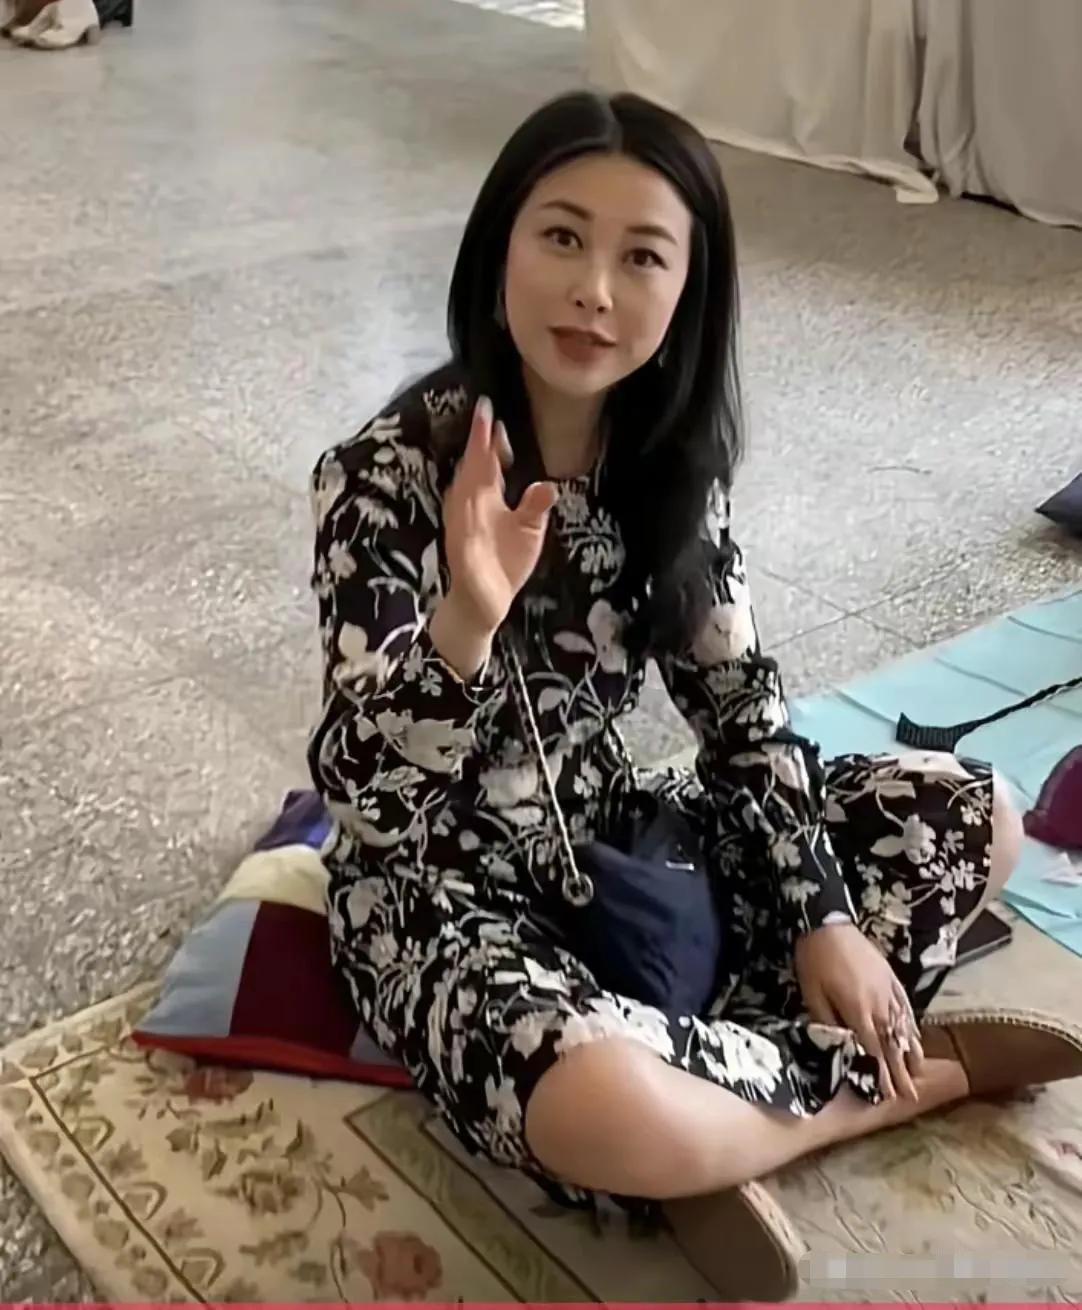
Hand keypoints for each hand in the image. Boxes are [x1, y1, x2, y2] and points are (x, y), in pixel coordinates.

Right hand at [442, 396, 557, 635]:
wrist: (484, 604)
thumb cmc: (504, 564)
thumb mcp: (528, 532)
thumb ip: (534, 507)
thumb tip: (546, 483)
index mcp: (487, 500)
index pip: (489, 464)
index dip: (491, 441)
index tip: (495, 416)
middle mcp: (472, 507)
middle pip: (474, 468)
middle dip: (478, 442)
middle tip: (483, 411)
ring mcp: (464, 526)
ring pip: (463, 489)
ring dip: (469, 465)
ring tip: (477, 439)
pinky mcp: (462, 548)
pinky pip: (460, 523)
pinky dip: (462, 506)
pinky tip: (465, 487)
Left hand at [794, 922, 924, 1100]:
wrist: (828, 923)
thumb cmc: (815, 959)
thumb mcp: (812, 993)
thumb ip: (827, 1022)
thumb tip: (842, 1046)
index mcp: (858, 1010)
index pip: (874, 1050)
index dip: (883, 1074)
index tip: (891, 1096)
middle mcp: (879, 1004)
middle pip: (893, 1044)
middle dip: (902, 1071)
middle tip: (912, 1096)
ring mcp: (888, 990)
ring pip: (904, 1027)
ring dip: (912, 1051)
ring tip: (920, 1073)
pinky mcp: (891, 978)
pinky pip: (906, 1006)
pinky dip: (912, 1024)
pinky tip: (916, 1035)